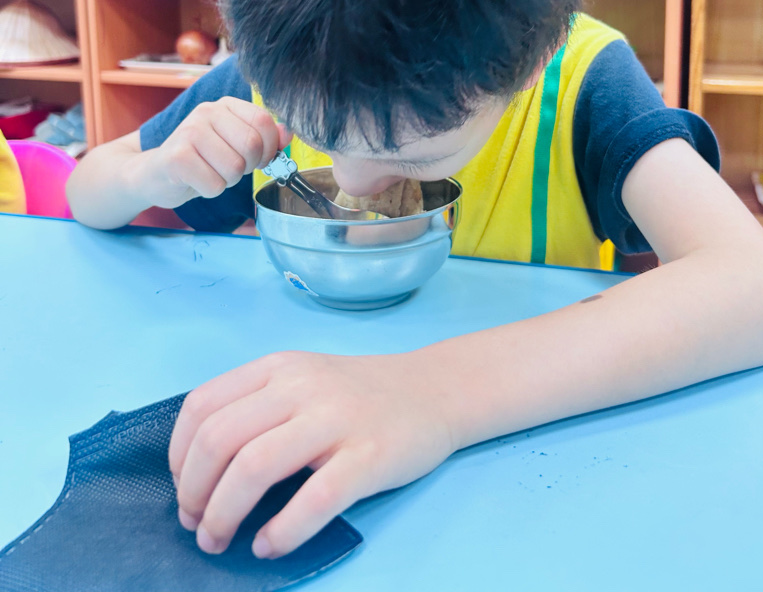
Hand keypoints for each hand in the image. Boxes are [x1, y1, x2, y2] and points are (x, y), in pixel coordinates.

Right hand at [137, 98, 290, 208]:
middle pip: (252, 146)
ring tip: (209, 173)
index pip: (264, 121)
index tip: (258, 159)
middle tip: (228, 168)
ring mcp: (189, 132)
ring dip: (227, 181)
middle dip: (247, 167)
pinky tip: (195, 181)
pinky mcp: (176, 158)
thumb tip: (288, 133)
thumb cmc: (200, 160)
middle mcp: (207, 112)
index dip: (269, 148)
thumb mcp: (233, 144)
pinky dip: (210, 191)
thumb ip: (262, 137)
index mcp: (225, 105)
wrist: (153, 173)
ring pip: (235, 168)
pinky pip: (214, 185)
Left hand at [169, 350, 457, 557]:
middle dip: (194, 493)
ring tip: (220, 541)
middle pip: (219, 439)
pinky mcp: (369, 455)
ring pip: (253, 466)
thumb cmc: (358, 394)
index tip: (183, 489)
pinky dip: (282, 531)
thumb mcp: (301, 379)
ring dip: (223, 515)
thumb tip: (198, 469)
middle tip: (197, 526)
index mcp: (277, 367)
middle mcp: (300, 385)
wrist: (433, 389)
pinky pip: (314, 499)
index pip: (202, 406)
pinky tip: (269, 546)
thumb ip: (257, 407)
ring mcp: (335, 418)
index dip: (178, 455)